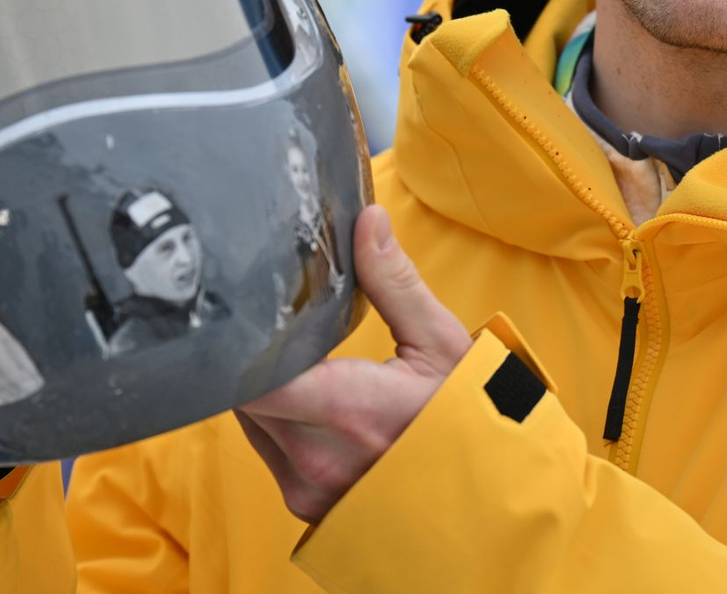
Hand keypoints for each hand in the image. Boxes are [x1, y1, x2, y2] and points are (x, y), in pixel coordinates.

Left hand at [237, 205, 471, 522]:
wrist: (490, 504)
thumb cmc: (470, 420)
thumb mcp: (442, 343)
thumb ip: (395, 281)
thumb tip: (368, 220)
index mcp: (349, 410)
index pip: (249, 379)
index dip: (237, 343)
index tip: (245, 308)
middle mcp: (317, 458)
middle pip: (241, 393)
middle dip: (251, 354)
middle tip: (271, 317)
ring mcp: (308, 489)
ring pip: (249, 421)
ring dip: (262, 386)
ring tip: (291, 353)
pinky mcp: (304, 506)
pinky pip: (265, 448)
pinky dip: (275, 417)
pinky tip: (306, 394)